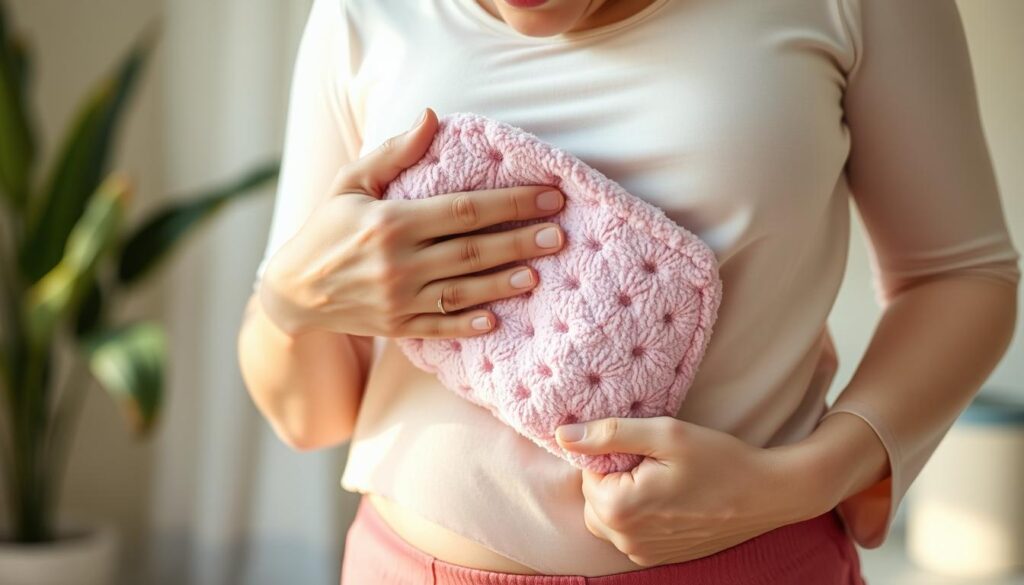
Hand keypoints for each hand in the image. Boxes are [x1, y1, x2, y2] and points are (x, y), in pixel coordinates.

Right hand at [258, 106, 565, 336]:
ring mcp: (399, 299)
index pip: (464, 210)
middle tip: (559, 235)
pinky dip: (468, 325)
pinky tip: (497, 319)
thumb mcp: (350, 182)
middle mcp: (398, 262)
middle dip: (520, 242)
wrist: (292, 292)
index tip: (547, 197)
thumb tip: (431, 116)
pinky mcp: (398, 326)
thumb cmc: (326, 228)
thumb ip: (394, 153)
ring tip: (538, 273)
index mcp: (391, 221)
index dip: (510, 203)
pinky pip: (441, 327)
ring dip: (503, 282)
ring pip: (463, 291)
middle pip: (473, 251)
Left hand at [554, 416, 833, 566]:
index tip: (645, 448)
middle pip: (593, 497)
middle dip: (614, 477)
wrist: (768, 494)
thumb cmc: (720, 459)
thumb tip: (562, 434)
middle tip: (654, 461)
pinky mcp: (659, 557)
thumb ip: (610, 434)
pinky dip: (641, 514)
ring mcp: (642, 553)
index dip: (612, 454)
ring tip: (664, 479)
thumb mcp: (666, 434)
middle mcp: (625, 539)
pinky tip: (672, 498)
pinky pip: (630, 533)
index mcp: (620, 508)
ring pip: (609, 516)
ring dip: (626, 496)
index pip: (587, 473)